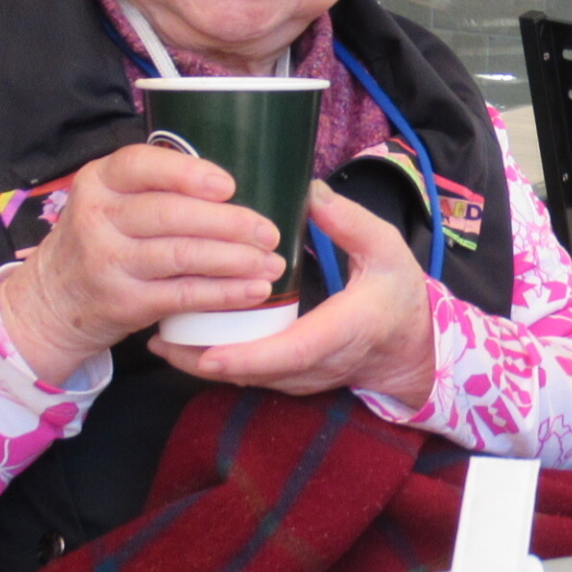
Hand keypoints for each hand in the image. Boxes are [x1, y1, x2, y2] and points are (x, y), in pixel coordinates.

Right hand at [0, 143, 288, 386]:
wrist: (51, 301)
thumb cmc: (102, 238)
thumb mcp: (110, 200)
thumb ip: (157, 186)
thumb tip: (242, 180)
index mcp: (99, 180)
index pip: (141, 165)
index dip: (188, 173)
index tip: (229, 185)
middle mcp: (97, 218)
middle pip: (170, 214)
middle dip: (229, 223)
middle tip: (269, 231)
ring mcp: (107, 262)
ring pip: (181, 255)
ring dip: (235, 260)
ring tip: (272, 263)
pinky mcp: (122, 303)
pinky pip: (182, 295)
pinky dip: (224, 293)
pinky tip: (253, 291)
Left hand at [153, 183, 435, 402]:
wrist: (412, 348)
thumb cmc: (398, 295)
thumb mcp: (387, 249)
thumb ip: (351, 222)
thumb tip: (309, 191)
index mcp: (342, 332)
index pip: (290, 352)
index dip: (246, 356)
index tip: (206, 353)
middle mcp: (317, 365)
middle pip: (254, 372)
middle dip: (203, 361)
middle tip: (159, 340)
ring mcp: (303, 378)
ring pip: (247, 378)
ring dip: (203, 364)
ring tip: (160, 340)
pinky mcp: (292, 379)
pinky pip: (252, 375)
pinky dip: (218, 363)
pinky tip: (186, 343)